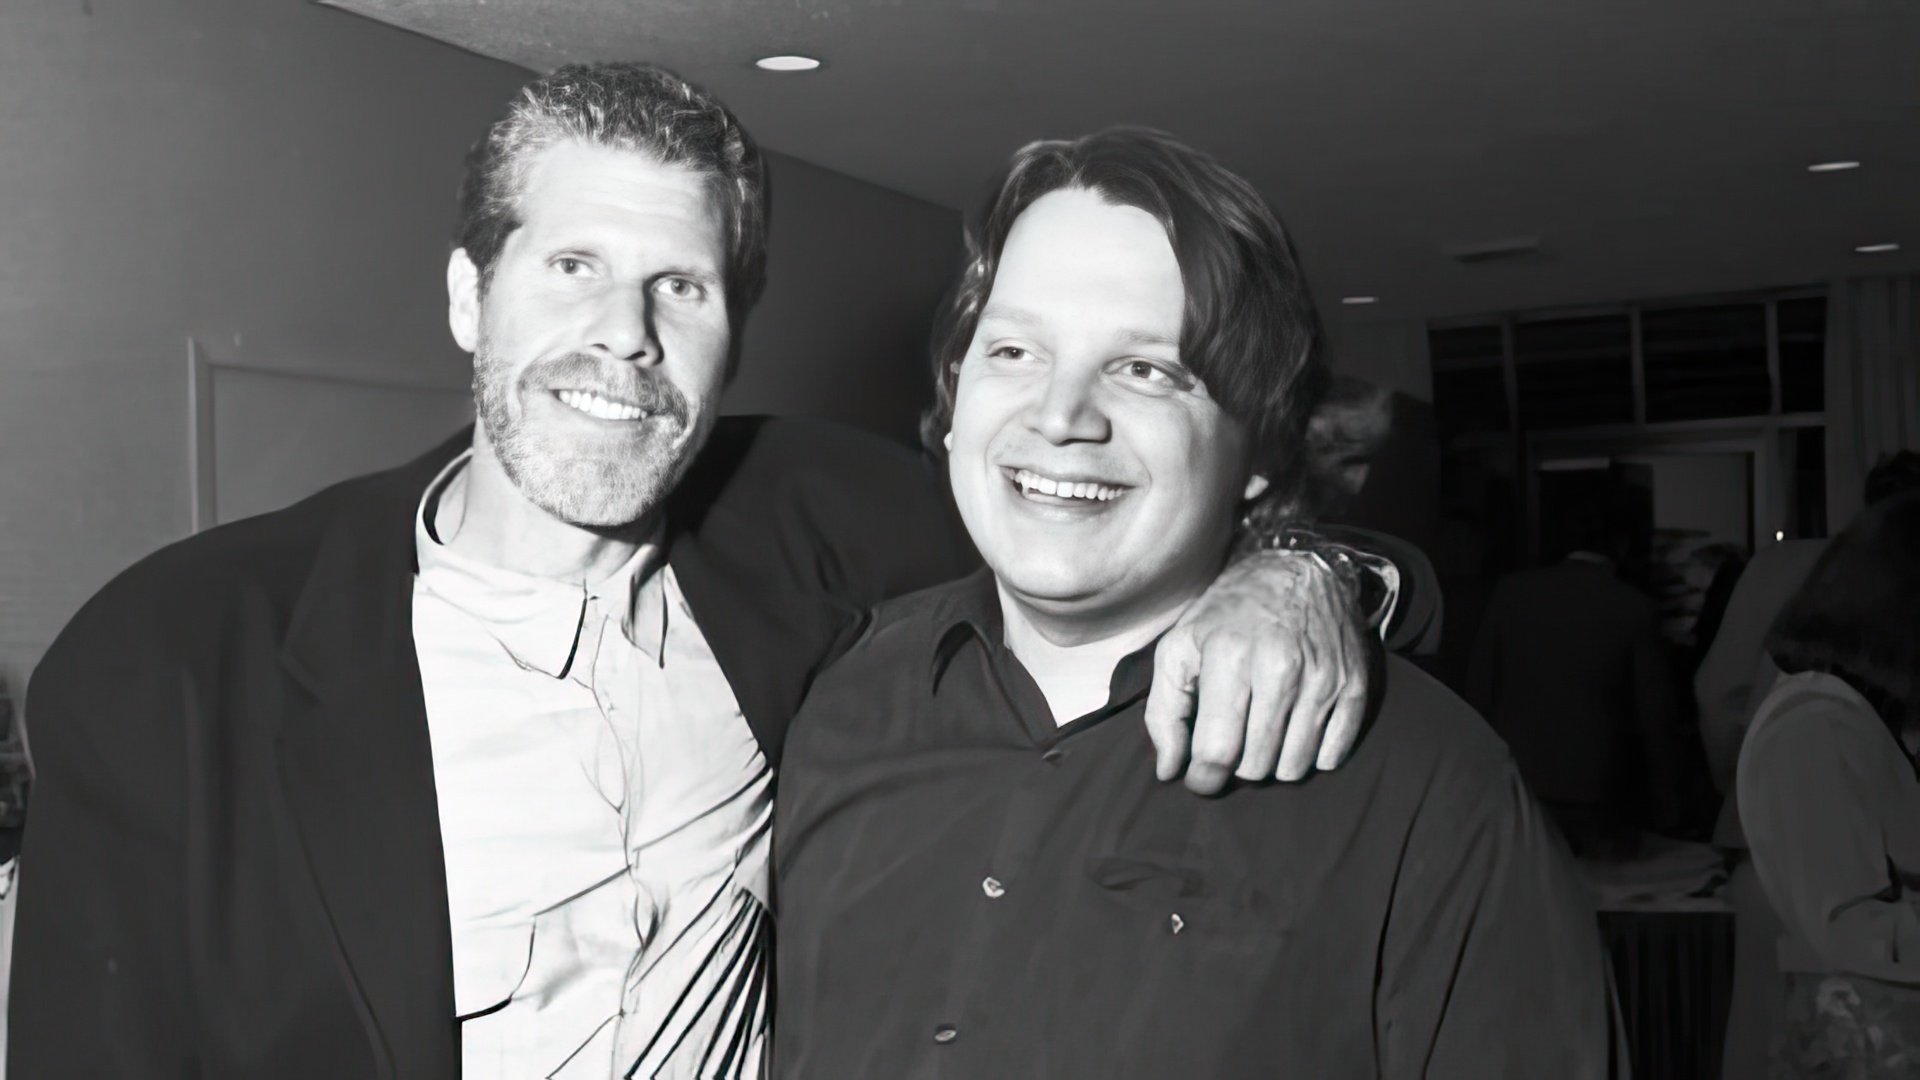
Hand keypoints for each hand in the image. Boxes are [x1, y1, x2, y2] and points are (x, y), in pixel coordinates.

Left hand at [1144, 550, 1370, 793]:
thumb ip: (1164, 713)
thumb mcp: (1179, 649)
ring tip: (1261, 733)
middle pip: (1256, 766)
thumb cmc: (1227, 616)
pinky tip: (1293, 729)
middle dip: (1237, 765)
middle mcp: (1280, 668)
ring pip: (1294, 767)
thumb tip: (1170, 771)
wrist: (1298, 571)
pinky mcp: (1354, 686)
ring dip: (1273, 763)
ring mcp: (1322, 678)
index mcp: (1230, 657)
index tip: (1198, 777)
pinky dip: (1310, 755)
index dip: (1202, 778)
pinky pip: (1332, 756)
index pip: (1217, 751)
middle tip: (1232, 740)